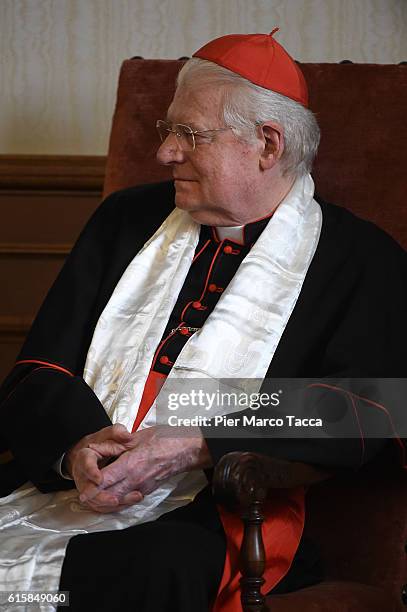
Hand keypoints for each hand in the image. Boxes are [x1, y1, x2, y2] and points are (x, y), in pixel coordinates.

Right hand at [64, 424, 142, 512]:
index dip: (91, 472)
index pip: (85, 464)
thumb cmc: (101, 443)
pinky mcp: (93, 496)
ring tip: (130, 500)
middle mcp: (83, 475)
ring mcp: (86, 487)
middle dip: (101, 496)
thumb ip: (117, 432)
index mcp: (85, 457)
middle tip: (115, 499)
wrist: (91, 454)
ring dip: (110, 504)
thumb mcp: (108, 434)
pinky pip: (101, 506)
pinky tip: (129, 502)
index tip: (99, 479)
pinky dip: (114, 507)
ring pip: (94, 501)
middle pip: (88, 489)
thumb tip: (127, 436)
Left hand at [79, 425, 211, 506]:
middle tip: (84, 498)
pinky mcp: (148, 491)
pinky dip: (119, 502)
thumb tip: (103, 445)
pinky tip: (112, 499)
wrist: (187, 450)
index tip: (83, 494)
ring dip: (106, 502)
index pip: (107, 480)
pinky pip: (129, 500)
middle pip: (110, 495)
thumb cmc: (166, 439)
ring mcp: (143, 487)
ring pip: (119, 501)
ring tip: (94, 501)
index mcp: (132, 464)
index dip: (93, 488)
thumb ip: (119, 443)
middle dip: (96, 499)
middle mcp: (136, 479)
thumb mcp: (139, 436)